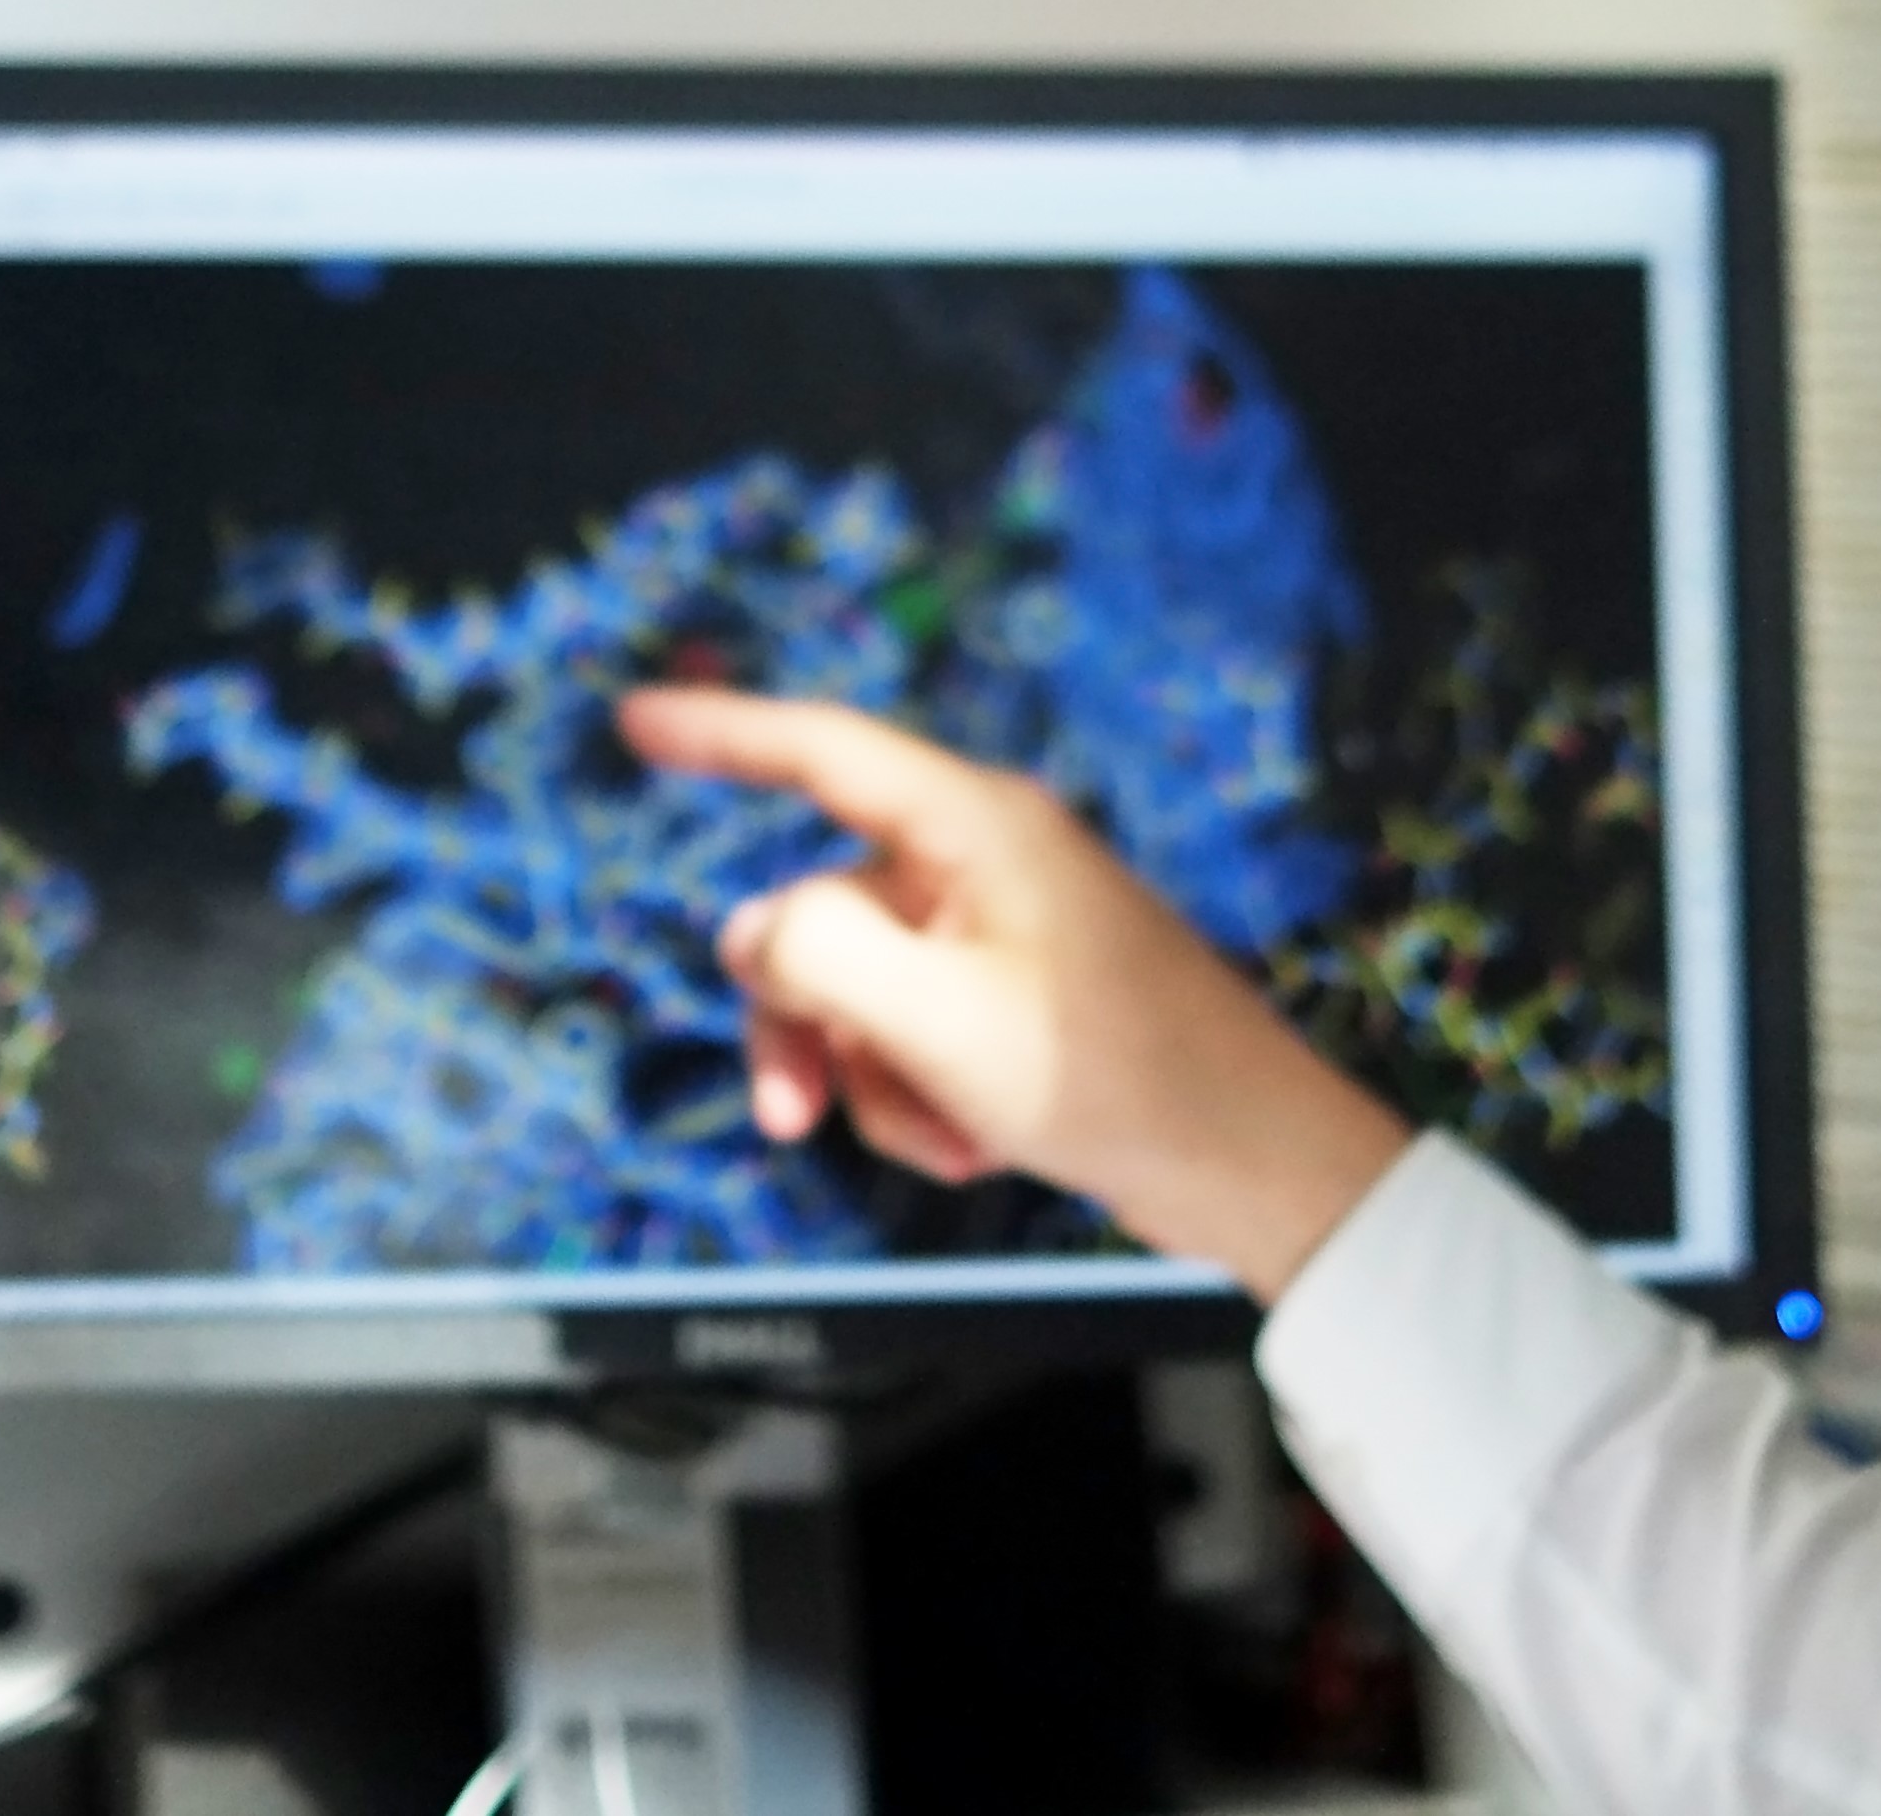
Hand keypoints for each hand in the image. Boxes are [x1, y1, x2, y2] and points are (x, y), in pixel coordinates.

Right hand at [616, 687, 1409, 1302]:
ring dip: (875, 1080)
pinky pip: (914, 1032)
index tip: (635, 720)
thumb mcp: (936, 1021)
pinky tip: (977, 1142)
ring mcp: (1000, 929)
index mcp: (975, 827)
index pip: (822, 750)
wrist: (1245, 1160)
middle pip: (821, 913)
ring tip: (945, 1140)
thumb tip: (751, 928)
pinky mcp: (1014, 995)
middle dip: (807, 1023)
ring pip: (861, 990)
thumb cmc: (1116, 1077)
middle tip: (794, 1115)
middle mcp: (983, 860)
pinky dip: (922, 1095)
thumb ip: (820, 959)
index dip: (721, 734)